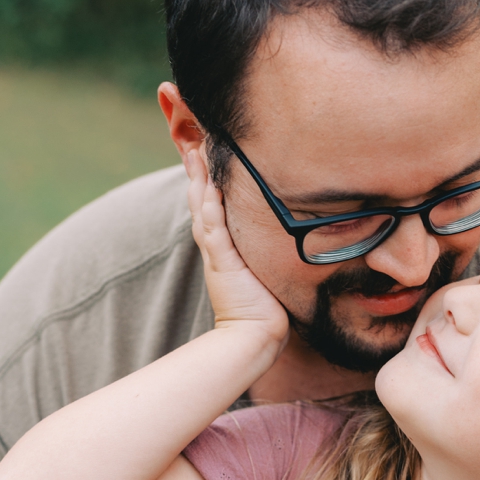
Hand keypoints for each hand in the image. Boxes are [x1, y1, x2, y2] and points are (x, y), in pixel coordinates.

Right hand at [184, 147, 289, 344]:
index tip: (205, 156)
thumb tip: (287, 241)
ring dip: (198, 180)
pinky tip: (208, 186)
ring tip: (194, 153)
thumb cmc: (265, 309)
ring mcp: (216, 253)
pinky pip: (213, 228)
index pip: (211, 207)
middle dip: (196, 172)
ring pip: (202, 208)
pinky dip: (209, 206)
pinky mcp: (222, 262)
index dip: (207, 182)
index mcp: (223, 248)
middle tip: (191, 143)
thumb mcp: (264, 272)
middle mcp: (215, 247)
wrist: (255, 335)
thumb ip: (268, 253)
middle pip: (200, 201)